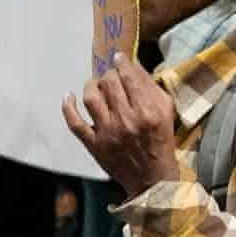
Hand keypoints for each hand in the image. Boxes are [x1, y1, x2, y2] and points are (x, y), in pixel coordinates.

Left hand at [62, 56, 185, 196]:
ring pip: (91, 98)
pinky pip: (75, 123)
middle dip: (109, 74)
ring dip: (91, 85)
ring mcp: (107, 132)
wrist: (152, 178)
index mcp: (147, 110)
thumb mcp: (166, 112)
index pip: (129, 76)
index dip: (122, 63)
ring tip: (95, 85)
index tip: (118, 58)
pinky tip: (68, 96)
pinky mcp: (94, 144)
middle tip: (111, 76)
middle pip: (109, 83)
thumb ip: (151, 88)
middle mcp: (126, 119)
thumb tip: (133, 67)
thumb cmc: (161, 142)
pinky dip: (68, 108)